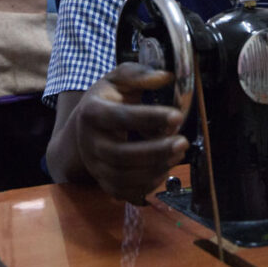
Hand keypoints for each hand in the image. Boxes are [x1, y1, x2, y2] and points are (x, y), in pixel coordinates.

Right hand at [74, 62, 188, 203]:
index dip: (149, 118)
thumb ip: (139, 74)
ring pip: (122, 177)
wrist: (84, 127)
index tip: (177, 115)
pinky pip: (124, 192)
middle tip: (182, 142)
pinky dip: (147, 185)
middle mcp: (89, 143)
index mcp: (91, 113)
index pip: (119, 118)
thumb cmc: (108, 100)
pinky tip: (164, 170)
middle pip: (120, 155)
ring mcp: (95, 165)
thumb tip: (165, 77)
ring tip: (177, 154)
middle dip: (155, 152)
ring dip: (155, 169)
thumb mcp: (118, 79)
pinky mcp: (103, 182)